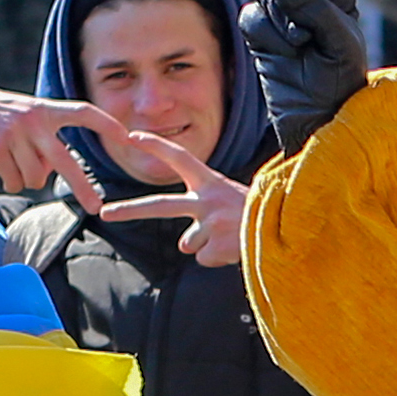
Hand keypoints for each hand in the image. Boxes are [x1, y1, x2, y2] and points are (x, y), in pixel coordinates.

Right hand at [0, 85, 116, 197]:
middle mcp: (34, 121)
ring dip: (28, 178)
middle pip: (65, 161)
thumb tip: (55, 174)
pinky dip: (11, 181)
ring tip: (16, 161)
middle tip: (95, 207)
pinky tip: (2, 165)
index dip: (106, 124)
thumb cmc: (9, 118)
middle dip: (82, 188)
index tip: (128, 137)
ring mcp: (15, 136)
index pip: (83, 113)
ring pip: (36, 178)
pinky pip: (15, 183)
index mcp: (48, 110)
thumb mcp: (34, 119)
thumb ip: (50, 143)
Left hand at [82, 116, 250, 269]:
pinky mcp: (214, 246)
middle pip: (159, 206)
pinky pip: (204, 259)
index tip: (132, 136)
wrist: (291, 229)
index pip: (180, 157)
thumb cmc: (264, 215)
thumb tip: (183, 245)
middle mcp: (206, 199)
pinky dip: (218, 259)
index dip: (155, 146)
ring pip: (189, 244)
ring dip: (207, 247)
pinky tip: (237, 250)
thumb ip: (205, 215)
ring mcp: (209, 223)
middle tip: (104, 213)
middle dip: (129, 210)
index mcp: (212, 182)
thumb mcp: (233, 203)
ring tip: (233, 239)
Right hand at [239, 0, 374, 147]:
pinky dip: (268, 33)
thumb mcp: (342, 41)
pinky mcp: (258, 32)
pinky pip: (252, 16)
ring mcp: (279, 14)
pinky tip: (285, 53)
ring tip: (303, 47)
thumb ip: (312, 6)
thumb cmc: (342, 82)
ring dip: (283, 18)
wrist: (319, 118)